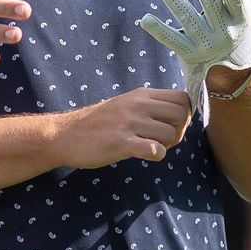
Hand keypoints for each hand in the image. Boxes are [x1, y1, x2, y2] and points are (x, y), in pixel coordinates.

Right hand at [53, 86, 191, 166]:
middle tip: (163, 139)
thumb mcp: (126, 105)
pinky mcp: (121, 143)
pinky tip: (144, 154)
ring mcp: (129, 123)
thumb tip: (180, 116)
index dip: (184, 113)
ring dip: (166, 145)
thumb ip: (150, 106)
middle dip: (179, 130)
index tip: (172, 124)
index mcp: (141, 94)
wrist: (66, 135)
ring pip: (171, 134)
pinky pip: (155, 149)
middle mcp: (137, 105)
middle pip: (181, 114)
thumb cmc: (99, 123)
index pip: (181, 97)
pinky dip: (156, 155)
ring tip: (149, 147)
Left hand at [140, 0, 250, 116]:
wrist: (232, 70)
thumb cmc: (240, 24)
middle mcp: (224, 31)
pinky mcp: (187, 53)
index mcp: (241, 17)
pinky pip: (171, 40)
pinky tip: (145, 18)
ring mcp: (205, 43)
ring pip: (187, 19)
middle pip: (211, 5)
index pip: (237, 1)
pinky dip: (158, 30)